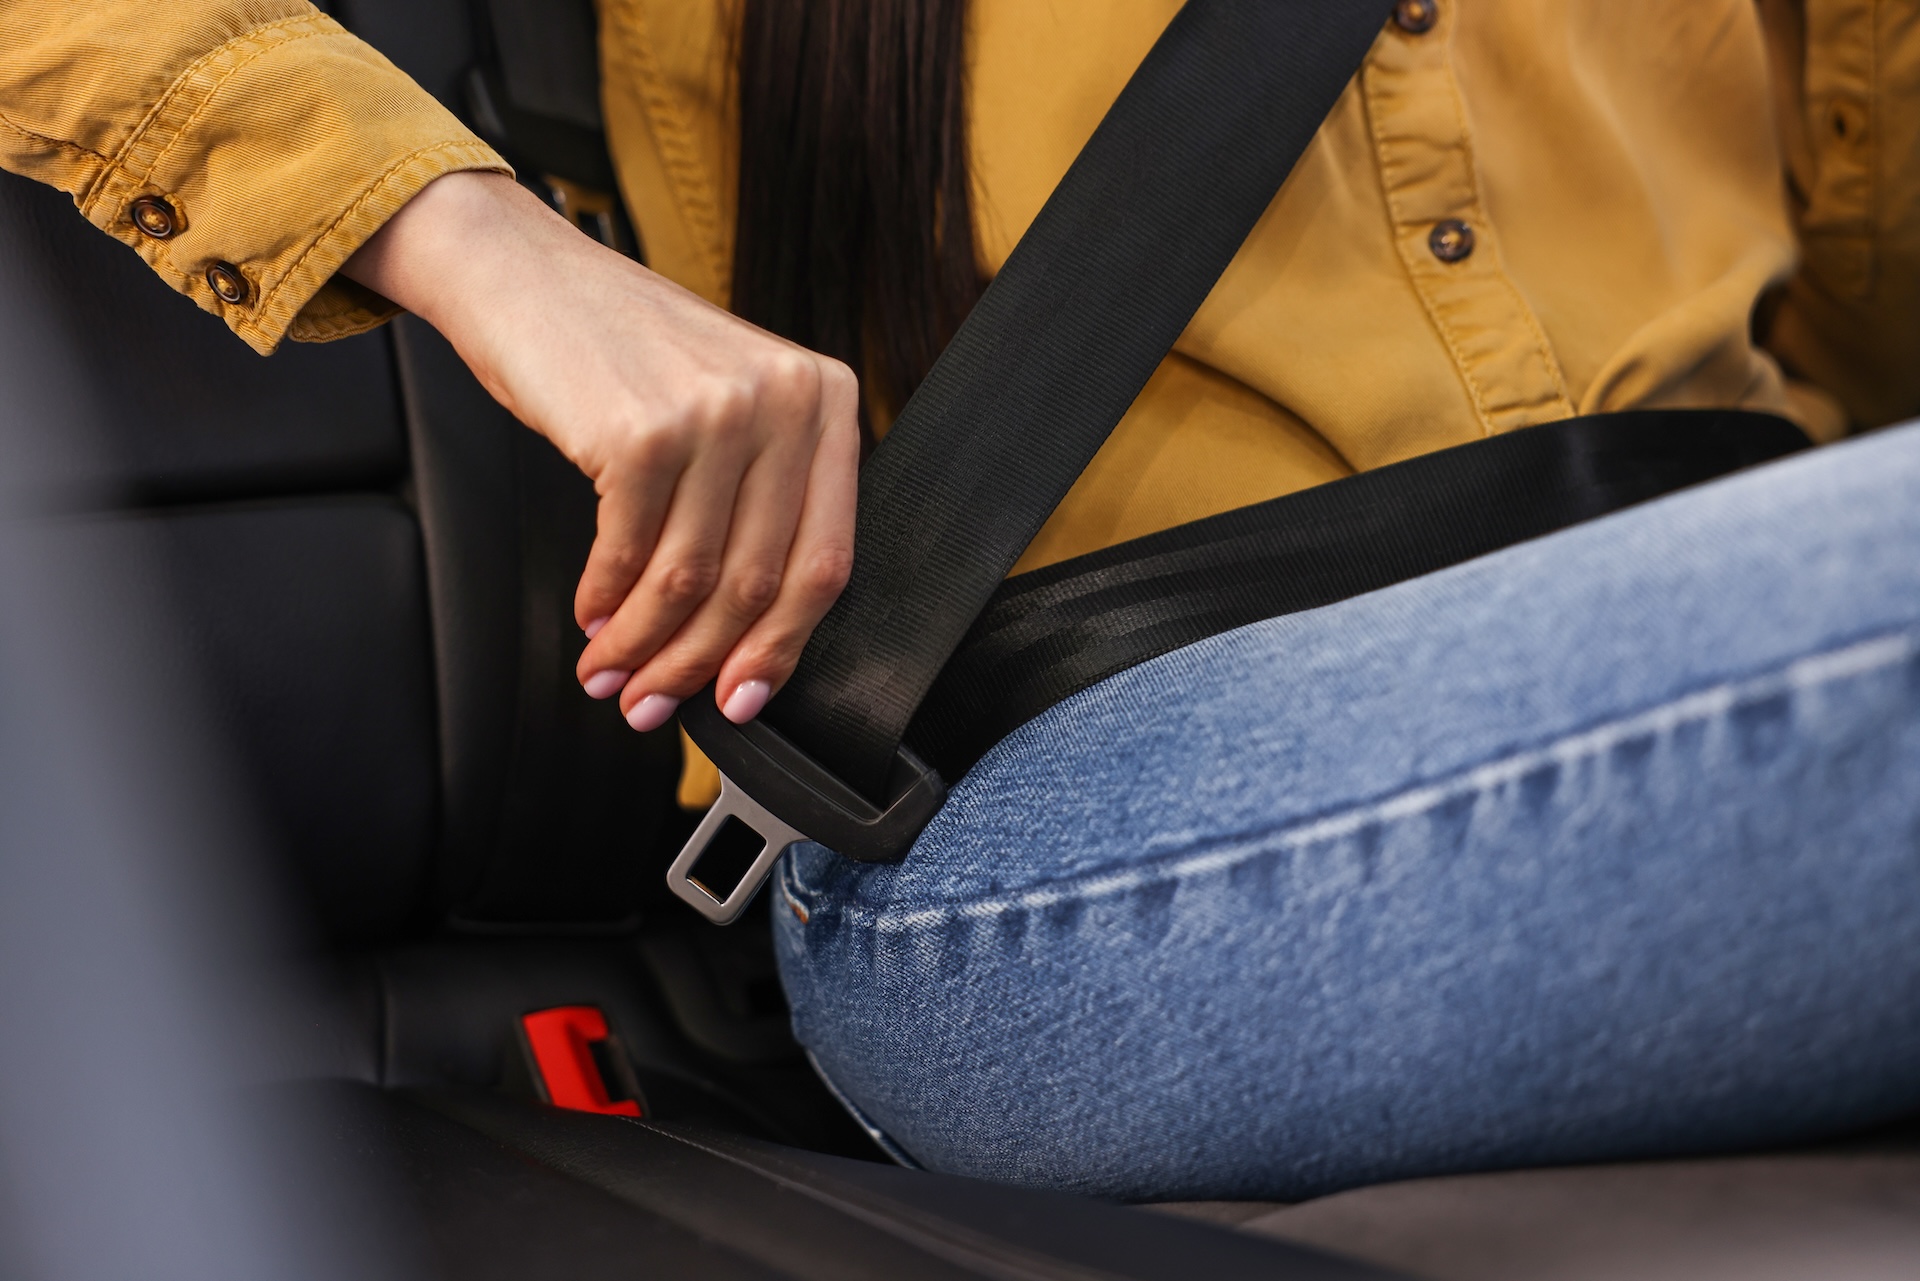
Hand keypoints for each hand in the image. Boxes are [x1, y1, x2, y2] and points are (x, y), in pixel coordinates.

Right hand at [343, 171, 858, 729]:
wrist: (525, 274)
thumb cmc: (624, 350)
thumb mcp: (730, 403)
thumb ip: (761, 497)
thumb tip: (744, 641)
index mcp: (827, 400)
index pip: (825, 560)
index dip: (781, 649)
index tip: (744, 699)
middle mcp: (785, 400)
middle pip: (756, 583)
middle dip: (698, 664)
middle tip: (655, 704)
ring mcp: (716, 412)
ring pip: (689, 579)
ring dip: (643, 647)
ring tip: (611, 675)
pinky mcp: (642, 429)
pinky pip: (629, 554)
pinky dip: (606, 603)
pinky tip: (591, 619)